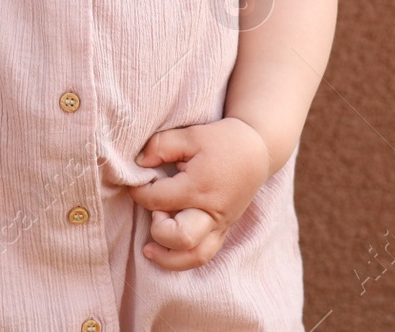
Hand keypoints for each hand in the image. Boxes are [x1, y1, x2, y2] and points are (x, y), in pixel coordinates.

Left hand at [127, 117, 271, 270]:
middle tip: (155, 210)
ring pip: (195, 256)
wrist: (258, 152)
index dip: (139, 193)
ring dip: (168, 257)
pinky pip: (204, 254)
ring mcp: (220, 225)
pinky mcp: (224, 230)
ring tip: (149, 249)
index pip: (157, 200)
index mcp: (199, 187)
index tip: (136, 183)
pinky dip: (183, 259)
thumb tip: (139, 163)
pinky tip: (166, 251)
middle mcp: (211, 211)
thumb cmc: (222, 141)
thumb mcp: (190, 135)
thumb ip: (161, 146)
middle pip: (180, 238)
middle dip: (158, 229)